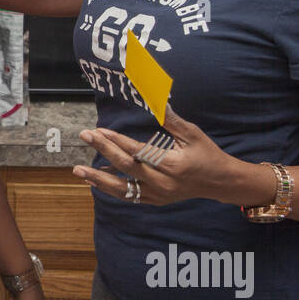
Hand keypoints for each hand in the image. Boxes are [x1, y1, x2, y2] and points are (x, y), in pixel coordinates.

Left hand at [71, 107, 238, 206]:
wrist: (220, 182)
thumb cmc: (207, 154)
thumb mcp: (192, 135)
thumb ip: (171, 120)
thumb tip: (157, 99)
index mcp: (172, 165)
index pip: (137, 152)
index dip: (116, 141)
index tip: (99, 130)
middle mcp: (162, 184)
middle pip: (126, 168)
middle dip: (103, 151)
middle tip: (85, 136)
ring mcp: (157, 195)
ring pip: (122, 189)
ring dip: (98, 179)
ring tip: (78, 170)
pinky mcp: (154, 201)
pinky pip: (128, 196)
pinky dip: (110, 188)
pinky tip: (95, 180)